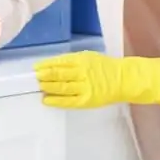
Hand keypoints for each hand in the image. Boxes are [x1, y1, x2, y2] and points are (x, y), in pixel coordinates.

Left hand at [33, 51, 159, 113]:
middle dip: (44, 76)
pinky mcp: (87, 100)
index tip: (35, 68)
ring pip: (61, 87)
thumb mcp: (90, 58)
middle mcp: (82, 72)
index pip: (59, 62)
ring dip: (47, 87)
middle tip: (32, 79)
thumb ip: (72, 62)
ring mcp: (85, 86)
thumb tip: (51, 65)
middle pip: (58, 74)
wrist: (126, 79)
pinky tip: (46, 100)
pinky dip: (56, 100)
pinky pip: (68, 101)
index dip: (45, 66)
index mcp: (82, 60)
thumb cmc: (106, 67)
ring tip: (37, 88)